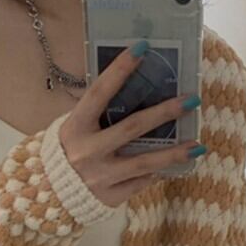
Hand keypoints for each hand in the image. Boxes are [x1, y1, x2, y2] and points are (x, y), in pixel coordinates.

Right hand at [58, 41, 204, 208]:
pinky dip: (157, 173)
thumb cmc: (66, 154)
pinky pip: (141, 182)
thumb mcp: (73, 129)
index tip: (143, 48)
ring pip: (145, 162)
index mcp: (75, 127)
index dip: (120, 69)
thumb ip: (97, 114)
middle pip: (133, 127)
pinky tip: (173, 166)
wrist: (48, 197)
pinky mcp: (110, 196)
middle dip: (164, 113)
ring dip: (174, 153)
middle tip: (191, 100)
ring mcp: (101, 176)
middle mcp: (88, 151)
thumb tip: (134, 88)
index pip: (100, 92)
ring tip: (198, 146)